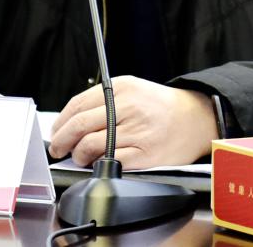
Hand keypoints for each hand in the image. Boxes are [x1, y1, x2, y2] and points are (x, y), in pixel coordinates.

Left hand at [49, 76, 218, 168]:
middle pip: (80, 125)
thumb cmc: (161, 107)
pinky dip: (97, 164)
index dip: (61, 122)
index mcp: (121, 88)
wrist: (196, 118)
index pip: (78, 105)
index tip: (56, 132)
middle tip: (58, 149)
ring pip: (91, 145)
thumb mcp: (133, 90)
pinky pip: (110, 161)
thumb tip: (70, 123)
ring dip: (78, 154)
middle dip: (62, 140)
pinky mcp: (144, 153)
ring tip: (80, 157)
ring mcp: (137, 131)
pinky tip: (97, 162)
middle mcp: (128, 107)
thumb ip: (103, 101)